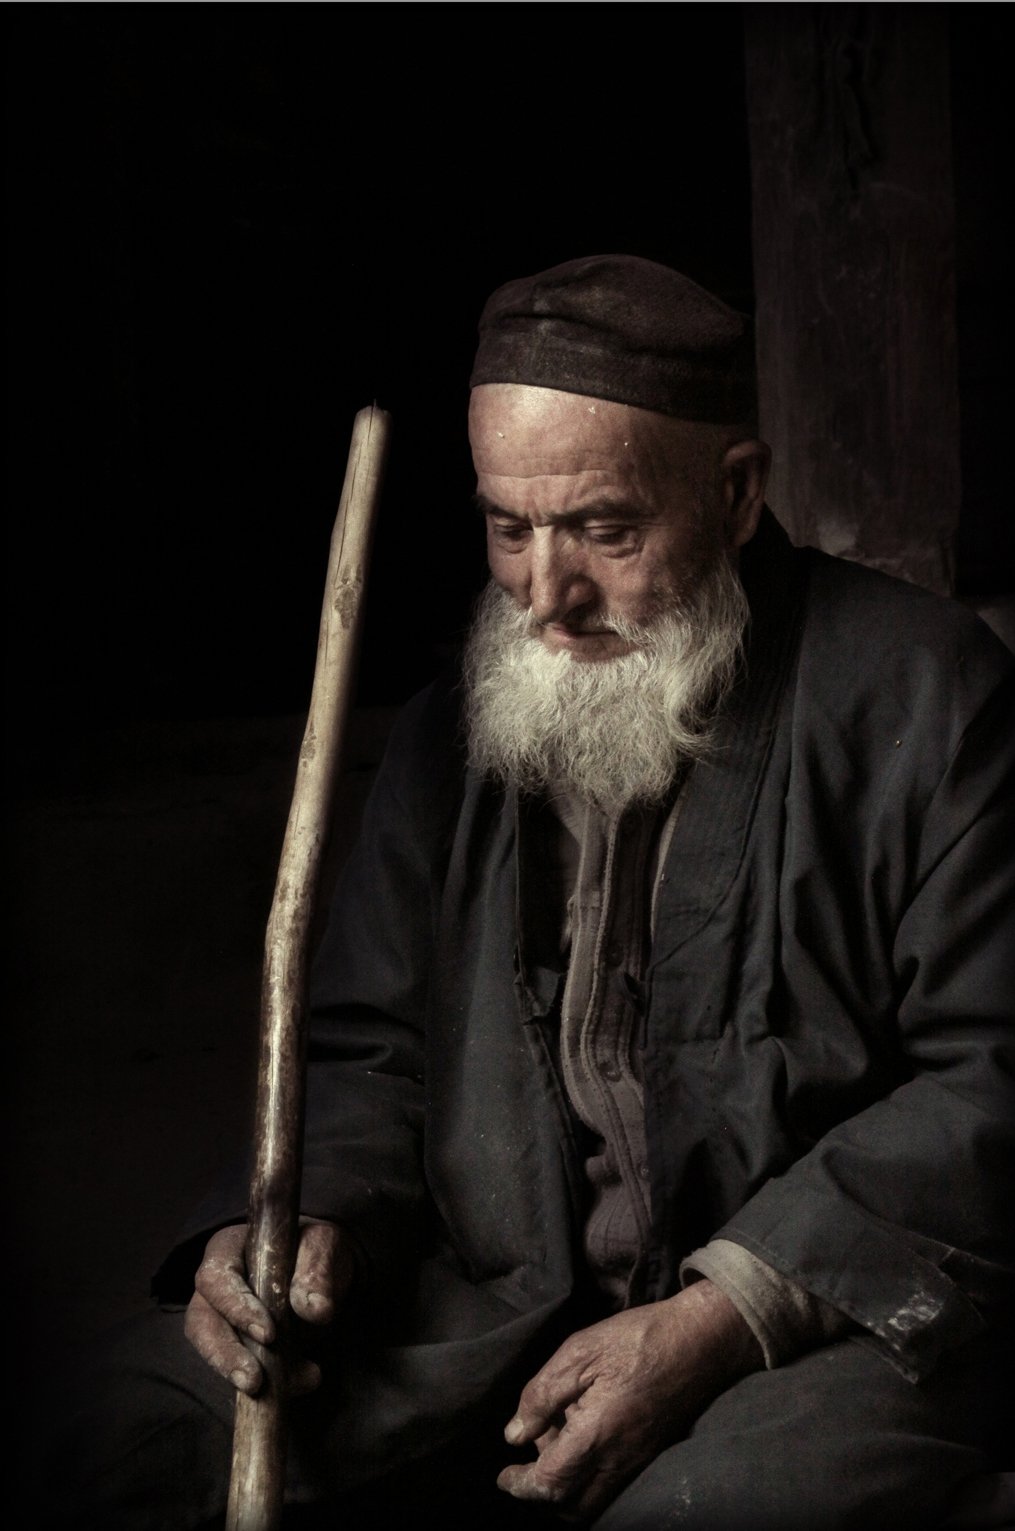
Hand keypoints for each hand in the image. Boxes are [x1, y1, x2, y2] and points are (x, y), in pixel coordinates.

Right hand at [184, 1218, 353, 1396]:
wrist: (320, 1271)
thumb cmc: (313, 1250)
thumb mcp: (324, 1246)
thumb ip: (318, 1270)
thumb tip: (314, 1308)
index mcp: (228, 1250)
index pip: (216, 1278)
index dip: (236, 1308)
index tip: (269, 1335)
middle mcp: (215, 1287)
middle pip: (202, 1323)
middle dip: (226, 1356)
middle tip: (254, 1381)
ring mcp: (221, 1320)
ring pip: (214, 1353)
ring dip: (241, 1376)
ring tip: (274, 1395)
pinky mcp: (237, 1350)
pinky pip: (240, 1371)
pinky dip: (270, 1383)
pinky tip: (303, 1381)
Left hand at [496, 1280, 761, 1522]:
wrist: (702, 1341)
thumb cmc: (639, 1340)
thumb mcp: (579, 1352)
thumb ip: (542, 1395)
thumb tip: (516, 1434)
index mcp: (596, 1437)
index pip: (550, 1484)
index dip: (521, 1485)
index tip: (503, 1477)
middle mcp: (618, 1461)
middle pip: (572, 1507)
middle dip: (544, 1492)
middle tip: (533, 1452)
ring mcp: (638, 1460)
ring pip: (594, 1499)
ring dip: (569, 1483)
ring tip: (560, 1433)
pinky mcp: (651, 1452)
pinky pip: (613, 1482)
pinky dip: (591, 1472)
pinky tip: (587, 1430)